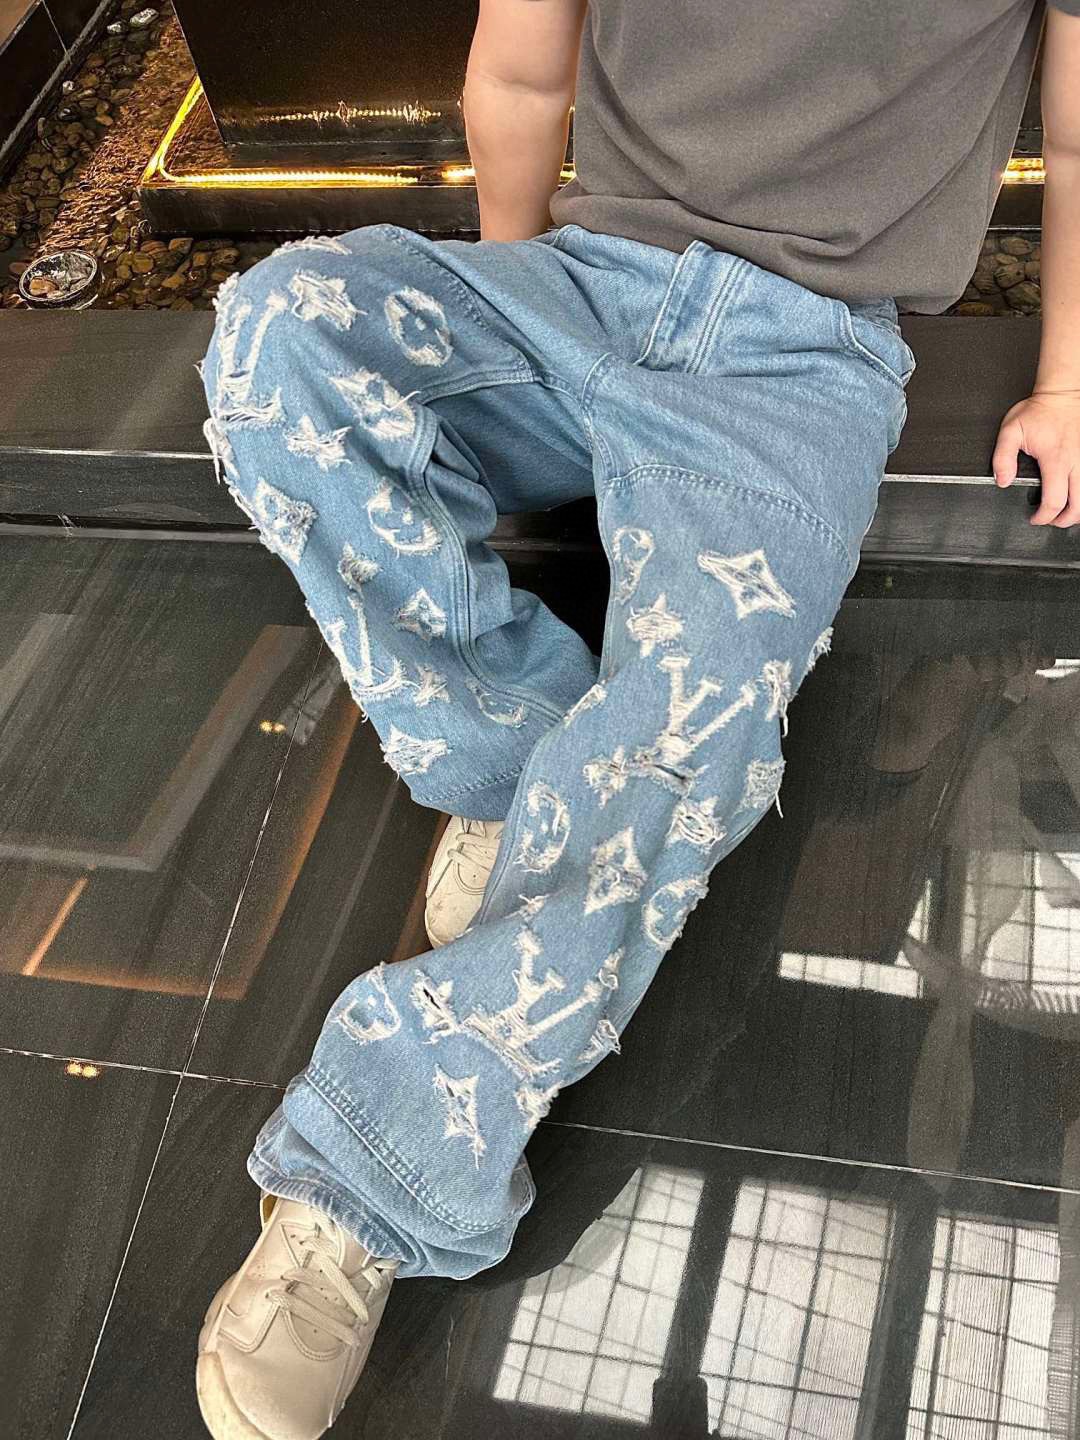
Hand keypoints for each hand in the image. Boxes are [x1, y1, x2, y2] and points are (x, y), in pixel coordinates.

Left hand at [993, 389, 1079, 526]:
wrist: (1064, 394)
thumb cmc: (1039, 411)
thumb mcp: (1011, 431)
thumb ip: (1002, 458)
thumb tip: (1002, 481)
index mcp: (1055, 459)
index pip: (1054, 501)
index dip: (1043, 517)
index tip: (1034, 518)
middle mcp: (1076, 462)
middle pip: (1078, 506)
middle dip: (1064, 520)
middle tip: (1051, 520)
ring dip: (1078, 510)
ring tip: (1065, 512)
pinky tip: (1076, 496)